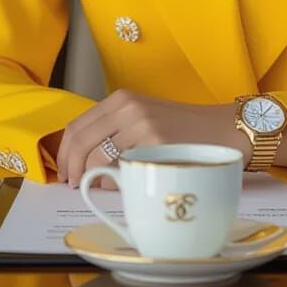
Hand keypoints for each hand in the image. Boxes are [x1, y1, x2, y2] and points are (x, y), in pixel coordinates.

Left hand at [55, 90, 247, 187]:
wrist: (222, 130)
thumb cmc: (182, 130)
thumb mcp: (144, 117)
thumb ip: (114, 130)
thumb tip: (80, 162)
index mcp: (122, 99)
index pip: (77, 125)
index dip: (64, 153)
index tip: (64, 171)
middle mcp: (128, 108)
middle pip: (80, 142)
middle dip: (71, 169)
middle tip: (73, 185)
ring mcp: (142, 126)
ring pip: (97, 159)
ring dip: (91, 179)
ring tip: (100, 187)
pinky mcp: (156, 145)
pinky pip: (121, 171)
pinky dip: (114, 183)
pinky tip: (122, 186)